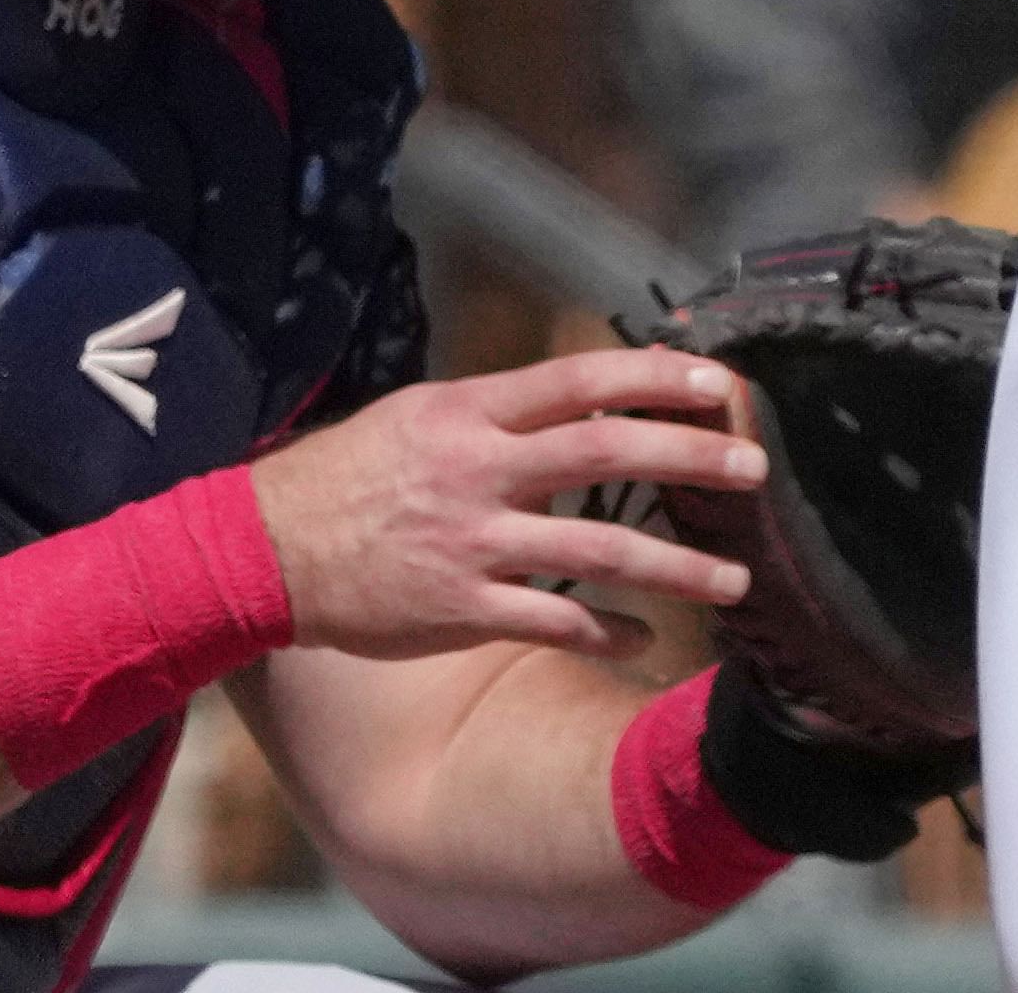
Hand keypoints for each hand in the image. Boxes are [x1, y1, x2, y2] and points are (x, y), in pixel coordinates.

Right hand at [247, 346, 761, 659]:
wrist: (261, 548)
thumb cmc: (341, 476)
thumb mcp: (414, 418)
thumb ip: (492, 414)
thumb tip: (572, 401)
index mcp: (467, 413)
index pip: (579, 380)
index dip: (655, 377)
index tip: (719, 381)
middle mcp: (478, 470)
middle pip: (605, 451)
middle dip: (690, 456)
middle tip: (755, 466)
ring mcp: (473, 543)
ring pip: (598, 547)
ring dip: (677, 564)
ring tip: (736, 577)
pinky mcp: (461, 610)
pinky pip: (555, 622)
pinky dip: (610, 631)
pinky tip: (648, 640)